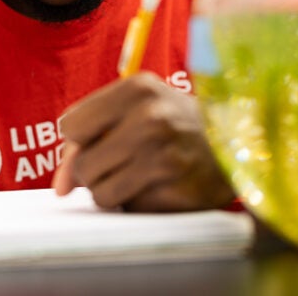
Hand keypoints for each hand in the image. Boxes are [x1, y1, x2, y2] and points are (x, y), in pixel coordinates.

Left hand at [52, 72, 234, 211]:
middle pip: (82, 166)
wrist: (236, 139)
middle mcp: (151, 120)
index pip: (70, 126)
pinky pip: (131, 210)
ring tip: (137, 173)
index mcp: (137, 89)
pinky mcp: (179, 194)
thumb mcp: (135, 106)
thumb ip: (89, 136)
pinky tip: (159, 185)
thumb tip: (61, 188)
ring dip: (112, 189)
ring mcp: (166, 159)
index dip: (79, 138)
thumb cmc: (173, 119)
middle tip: (121, 158)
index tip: (98, 137)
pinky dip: (138, 202)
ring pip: (100, 194)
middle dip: (93, 169)